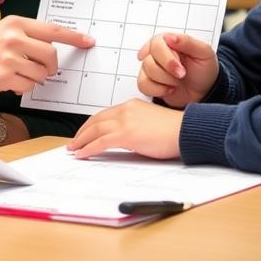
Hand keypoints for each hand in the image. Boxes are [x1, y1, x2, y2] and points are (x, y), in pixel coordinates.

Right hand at [0, 15, 93, 94]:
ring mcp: (10, 57)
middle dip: (52, 66)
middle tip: (45, 70)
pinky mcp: (5, 75)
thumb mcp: (2, 32)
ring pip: (41, 72)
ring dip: (35, 78)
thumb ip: (25, 36)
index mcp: (16, 23)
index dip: (74, 37)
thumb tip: (50, 49)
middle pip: (51, 54)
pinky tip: (10, 83)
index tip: (88, 41)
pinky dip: (23, 87)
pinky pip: (28, 86)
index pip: (53, 29)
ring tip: (19, 75)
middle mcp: (15, 37)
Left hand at [67, 99, 182, 159]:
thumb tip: (126, 139)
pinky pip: (101, 142)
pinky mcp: (126, 134)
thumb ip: (136, 127)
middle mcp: (126, 109)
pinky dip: (89, 148)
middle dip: (83, 131)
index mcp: (132, 106)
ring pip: (95, 129)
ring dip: (82, 140)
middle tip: (74, 141)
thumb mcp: (150, 123)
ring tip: (74, 149)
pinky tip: (82, 154)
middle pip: (96, 120)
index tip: (85, 132)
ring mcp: (125, 121)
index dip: (92, 124)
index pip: (105, 114)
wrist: (187, 131)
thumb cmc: (175, 130)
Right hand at [137, 32, 217, 108]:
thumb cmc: (204, 69)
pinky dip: (158, 90)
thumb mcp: (204, 53)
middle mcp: (156, 53)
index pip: (156, 44)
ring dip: (165, 81)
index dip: (167, 58)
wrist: (205, 91)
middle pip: (148, 60)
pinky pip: (142, 85)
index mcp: (168, 41)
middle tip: (182, 76)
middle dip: (167, 72)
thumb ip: (187, 42)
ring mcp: (151, 67)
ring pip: (146, 73)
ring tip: (178, 82)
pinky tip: (170, 89)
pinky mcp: (148, 82)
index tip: (181, 69)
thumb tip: (169, 37)